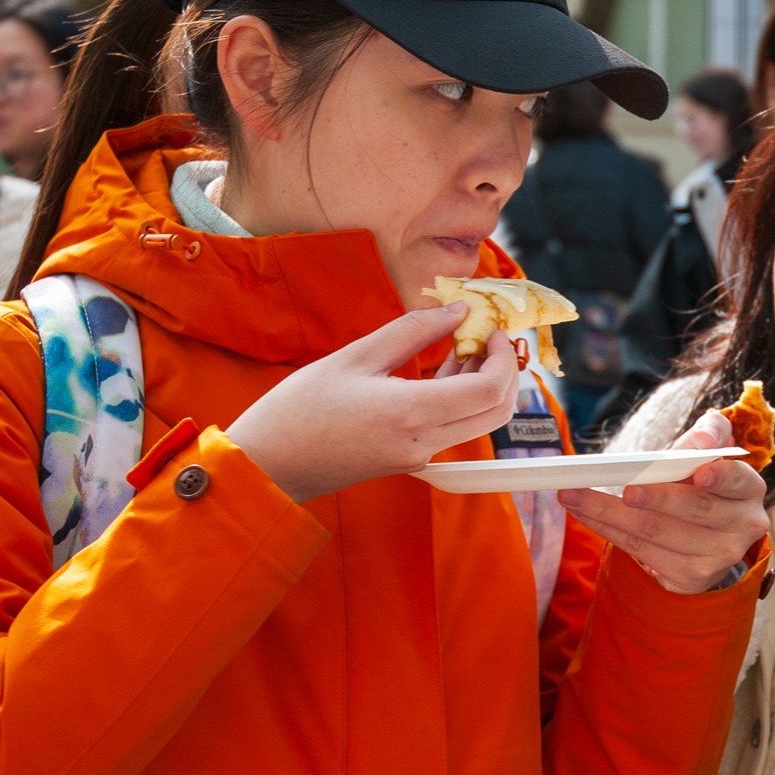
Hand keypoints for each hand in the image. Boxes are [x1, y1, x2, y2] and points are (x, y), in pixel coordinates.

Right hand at [227, 303, 518, 503]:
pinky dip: (461, 399)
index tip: (491, 327)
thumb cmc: (300, 409)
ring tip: (462, 344)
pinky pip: (453, 428)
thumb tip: (457, 310)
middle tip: (488, 335)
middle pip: (497, 412)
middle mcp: (424, 443)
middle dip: (506, 371)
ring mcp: (419, 456)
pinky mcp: (409, 459)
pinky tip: (441, 368)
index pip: (489, 390)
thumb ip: (412, 331)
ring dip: (485, 384)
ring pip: (479, 422)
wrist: (269, 464)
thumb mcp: (355, 356)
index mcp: (411, 414)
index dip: (504, 355)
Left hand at [557, 411, 768, 594]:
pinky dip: (606, 529)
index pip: (738, 480)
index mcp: (748, 490)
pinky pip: (639, 550)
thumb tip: (701, 440)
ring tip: (573, 495)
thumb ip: (708, 434)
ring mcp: (716, 557)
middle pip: (693, 509)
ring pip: (656, 532)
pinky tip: (583, 514)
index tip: (699, 473)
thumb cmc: (703, 484)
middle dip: (657, 498)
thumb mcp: (711, 454)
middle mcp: (741, 526)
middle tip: (625, 488)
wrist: (708, 538)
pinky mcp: (690, 578)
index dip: (720, 476)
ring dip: (609, 512)